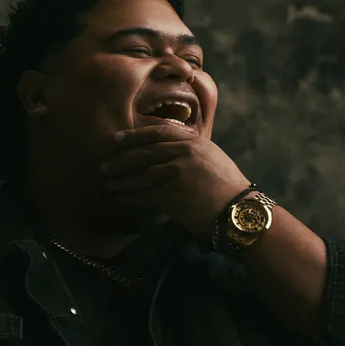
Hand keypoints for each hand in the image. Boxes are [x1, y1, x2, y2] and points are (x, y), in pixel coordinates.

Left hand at [100, 124, 251, 240]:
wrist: (239, 212)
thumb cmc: (228, 188)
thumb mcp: (212, 158)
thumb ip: (189, 151)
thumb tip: (165, 151)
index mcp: (193, 142)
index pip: (157, 133)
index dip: (134, 136)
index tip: (117, 139)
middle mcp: (184, 154)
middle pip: (143, 154)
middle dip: (120, 161)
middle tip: (104, 166)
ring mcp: (177, 174)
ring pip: (141, 175)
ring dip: (121, 180)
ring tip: (109, 184)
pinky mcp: (173, 196)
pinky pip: (145, 195)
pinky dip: (132, 197)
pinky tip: (123, 198)